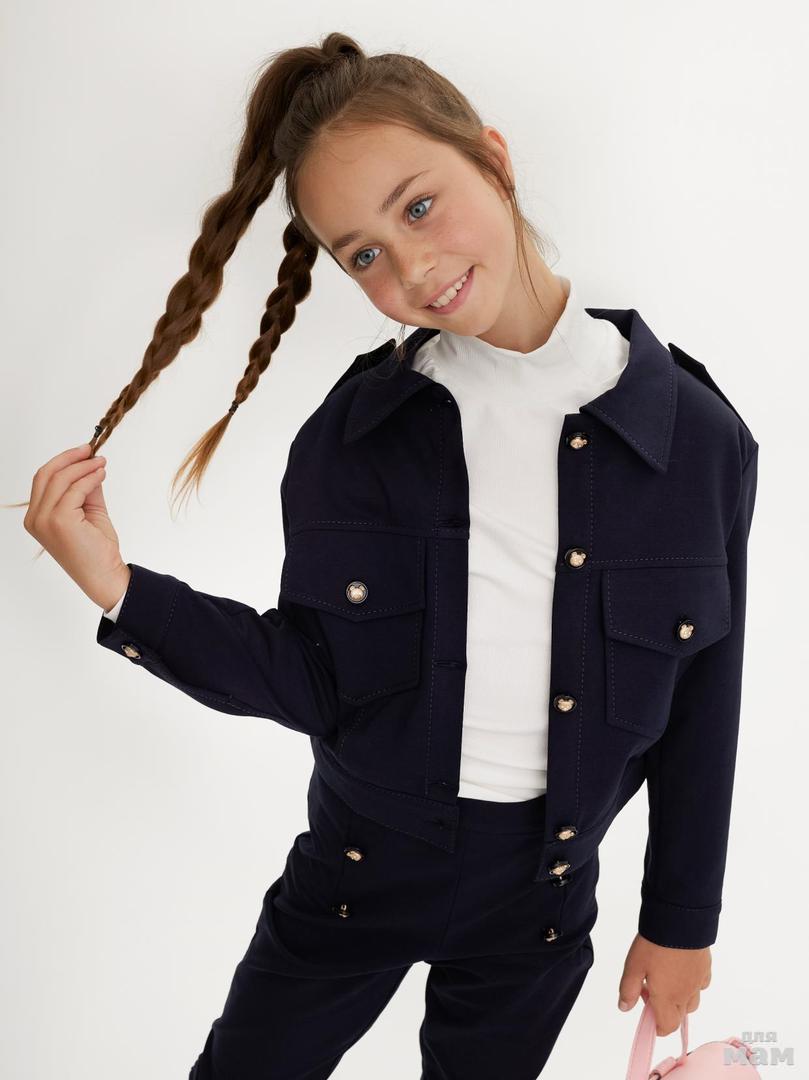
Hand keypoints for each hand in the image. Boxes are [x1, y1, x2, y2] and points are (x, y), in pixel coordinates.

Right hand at [24, 442, 130, 609]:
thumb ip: (85, 488)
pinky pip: (75, 489)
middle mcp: (35, 519)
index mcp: (36, 517)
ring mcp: (45, 520)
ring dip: (83, 466)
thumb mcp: (89, 510)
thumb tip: (90, 464)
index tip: (83, 451)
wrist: (105, 575)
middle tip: (91, 450)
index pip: (43, 479)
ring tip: (101, 463)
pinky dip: (90, 477)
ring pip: (61, 479)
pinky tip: (101, 474)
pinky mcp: (60, 520)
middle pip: (47, 474)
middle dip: (70, 458)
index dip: (62, 461)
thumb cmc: (97, 548)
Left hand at [618, 933, 711, 1035]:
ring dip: (679, 999)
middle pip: (679, 1016)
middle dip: (665, 1011)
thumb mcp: (633, 966)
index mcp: (667, 998)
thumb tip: (625, 1007)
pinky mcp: (706, 968)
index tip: (647, 1015)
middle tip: (650, 990)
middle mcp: (686, 995)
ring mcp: (698, 982)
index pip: (667, 1026)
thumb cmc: (654, 945)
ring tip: (665, 979)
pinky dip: (691, 984)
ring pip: (691, 1002)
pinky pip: (700, 985)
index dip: (657, 1027)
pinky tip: (680, 969)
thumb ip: (628, 989)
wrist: (680, 922)